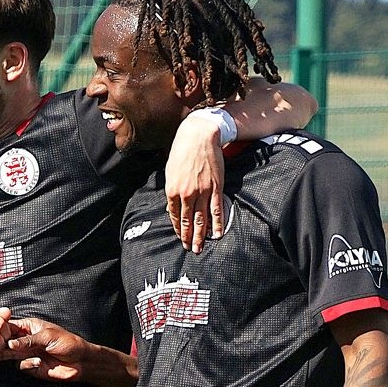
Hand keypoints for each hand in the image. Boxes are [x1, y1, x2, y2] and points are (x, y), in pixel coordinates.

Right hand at [7, 318, 136, 386]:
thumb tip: (9, 344)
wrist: (80, 362)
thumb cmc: (67, 343)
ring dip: (11, 355)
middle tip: (0, 347)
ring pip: (8, 354)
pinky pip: (20, 366)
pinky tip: (38, 363)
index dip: (1, 329)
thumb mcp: (47, 336)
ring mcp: (27, 353)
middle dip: (2, 344)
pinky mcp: (30, 366)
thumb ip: (27, 340)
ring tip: (17, 354)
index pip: (9, 326)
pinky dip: (27, 364)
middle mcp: (25, 340)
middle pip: (6, 341)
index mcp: (29, 327)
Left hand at [165, 110, 227, 252]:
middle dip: (188, 237)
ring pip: (201, 219)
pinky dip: (217, 223)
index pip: (175, 216)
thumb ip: (171, 191)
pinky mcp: (215, 188)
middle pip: (188, 221)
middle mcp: (186, 195)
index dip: (178, 229)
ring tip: (200, 247)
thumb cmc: (181, 152)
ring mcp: (202, 192)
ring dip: (201, 235)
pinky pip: (216, 209)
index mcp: (172, 191)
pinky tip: (217, 234)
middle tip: (190, 249)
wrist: (198, 137)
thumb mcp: (170, 172)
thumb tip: (172, 207)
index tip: (181, 237)